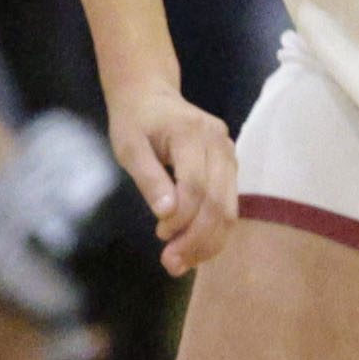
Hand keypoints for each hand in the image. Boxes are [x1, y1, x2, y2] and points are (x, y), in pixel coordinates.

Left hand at [105, 85, 238, 274]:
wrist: (151, 95)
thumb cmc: (135, 122)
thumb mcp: (129, 147)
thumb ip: (148, 178)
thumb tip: (166, 213)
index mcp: (193, 134)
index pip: (196, 185)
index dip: (182, 217)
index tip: (159, 235)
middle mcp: (220, 144)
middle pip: (218, 202)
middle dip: (196, 238)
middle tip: (171, 264)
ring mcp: (229, 155)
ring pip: (229, 209)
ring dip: (207, 242)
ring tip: (180, 263)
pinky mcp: (230, 167)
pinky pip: (228, 205)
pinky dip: (213, 232)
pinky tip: (193, 249)